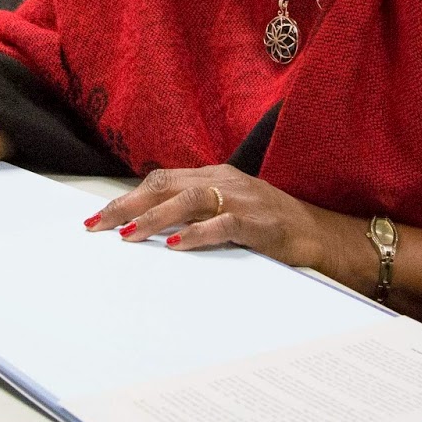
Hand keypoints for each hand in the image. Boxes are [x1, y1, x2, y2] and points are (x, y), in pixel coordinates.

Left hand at [87, 165, 349, 272]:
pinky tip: (177, 245)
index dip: (128, 197)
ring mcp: (243, 199)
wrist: (324, 236)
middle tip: (98, 226)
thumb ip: (194, 214)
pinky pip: (225, 224)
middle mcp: (224, 181)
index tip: (99, 217)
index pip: (161, 180)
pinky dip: (198, 233)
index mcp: (214, 176)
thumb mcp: (228, 212)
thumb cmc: (271, 228)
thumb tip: (148, 228)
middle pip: (166, 186)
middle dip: (129, 205)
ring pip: (189, 200)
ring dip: (155, 218)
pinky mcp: (262, 223)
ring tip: (129, 234)